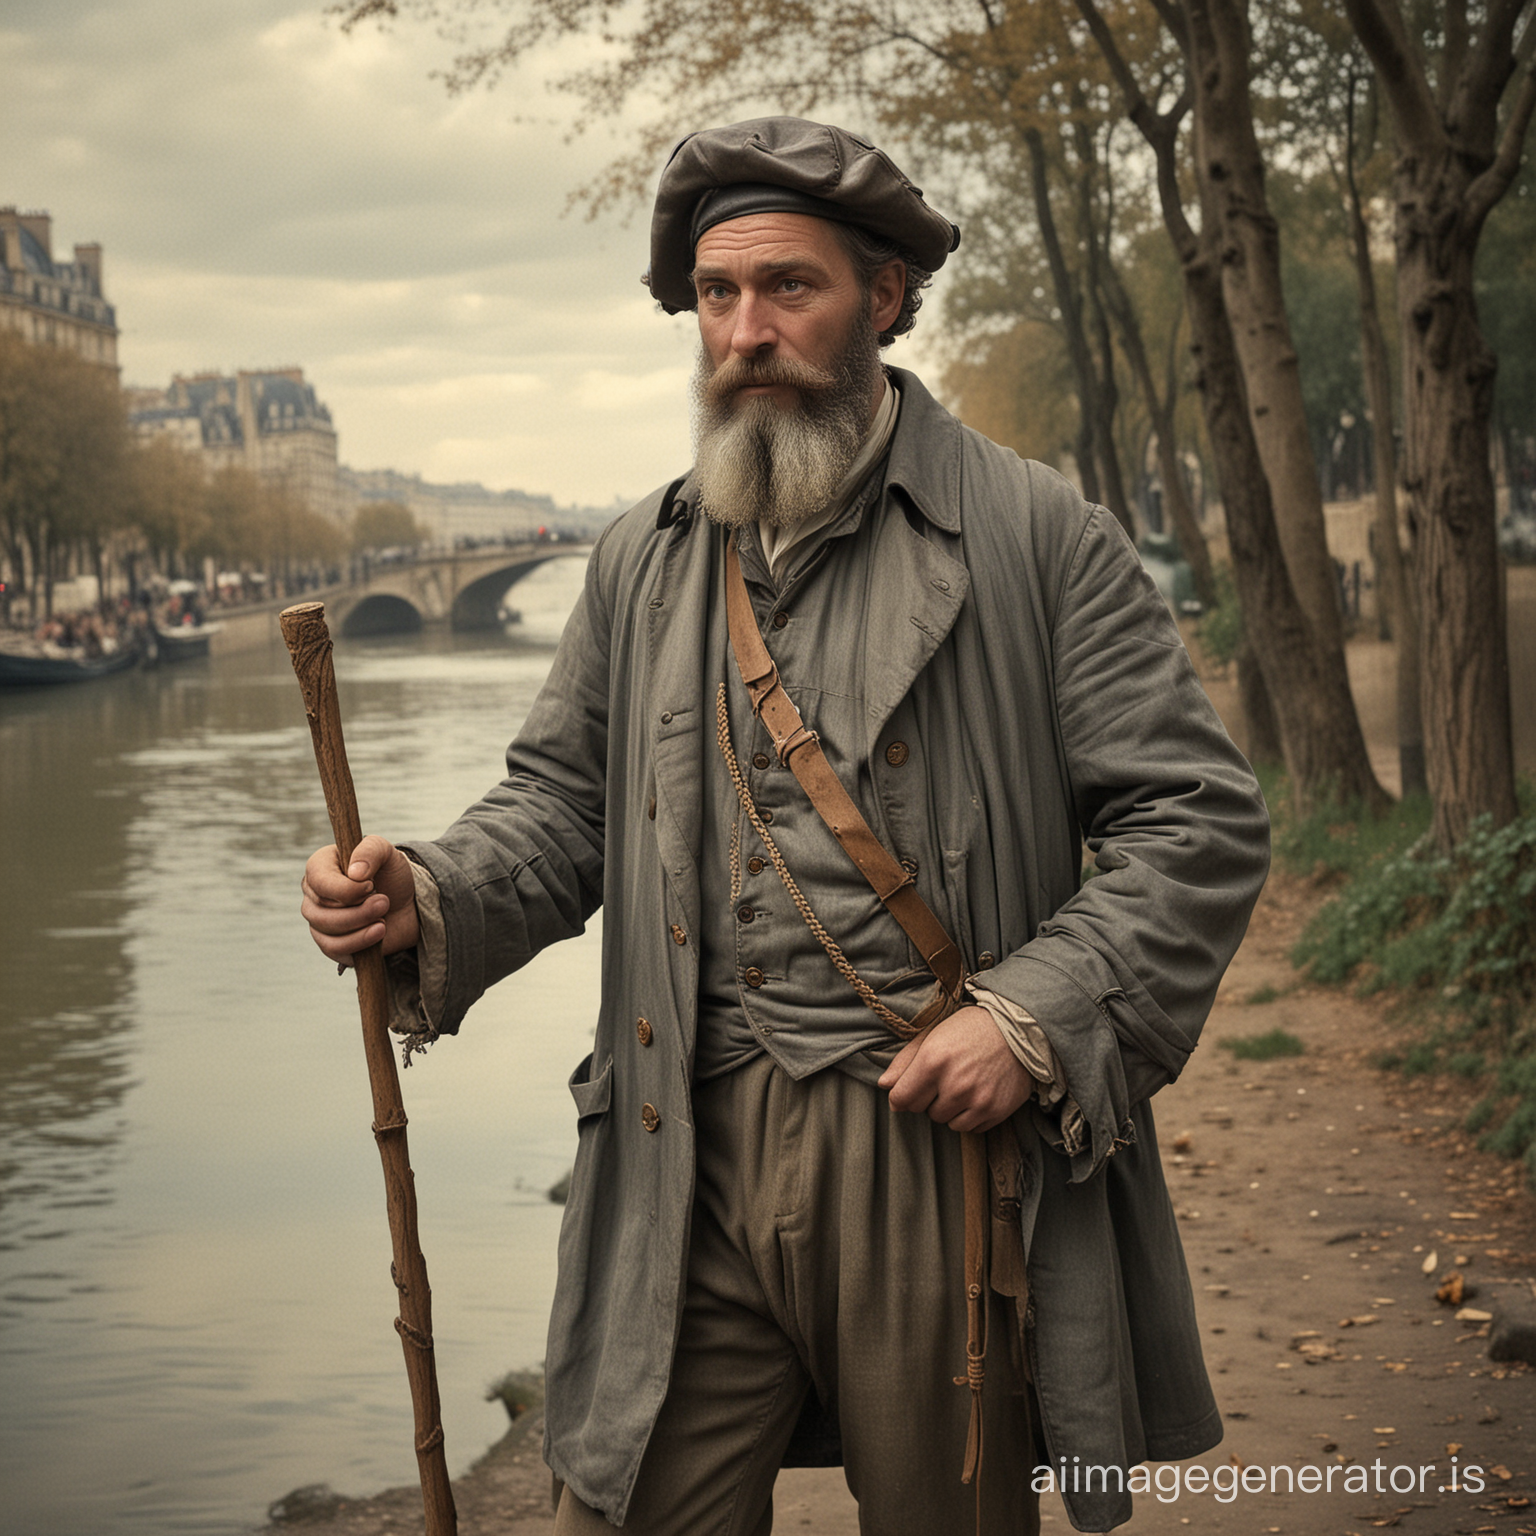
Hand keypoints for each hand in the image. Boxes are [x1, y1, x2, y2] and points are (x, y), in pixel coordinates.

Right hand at [300, 833, 419, 964]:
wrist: (407, 904)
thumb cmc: (391, 875)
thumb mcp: (387, 853)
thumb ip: (371, 850)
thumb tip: (355, 872)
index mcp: (320, 867)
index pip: (319, 881)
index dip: (345, 888)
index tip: (371, 884)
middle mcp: (314, 894)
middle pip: (322, 910)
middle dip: (360, 910)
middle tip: (384, 902)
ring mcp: (319, 921)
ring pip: (328, 931)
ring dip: (361, 925)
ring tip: (383, 919)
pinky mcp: (330, 944)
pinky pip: (335, 949)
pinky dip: (360, 941)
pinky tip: (378, 932)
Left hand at [878, 1005, 1036, 1133]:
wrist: (1018, 1030)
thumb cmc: (970, 1029)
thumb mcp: (933, 1035)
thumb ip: (905, 1061)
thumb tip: (884, 1085)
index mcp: (933, 1061)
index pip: (901, 1099)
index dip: (903, 1094)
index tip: (912, 1087)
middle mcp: (954, 1084)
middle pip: (924, 1112)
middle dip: (929, 1098)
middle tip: (946, 1076)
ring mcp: (977, 1100)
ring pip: (947, 1122)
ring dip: (950, 1109)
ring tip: (963, 1084)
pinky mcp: (995, 1111)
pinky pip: (970, 1128)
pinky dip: (970, 1115)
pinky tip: (978, 1093)